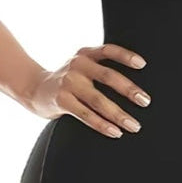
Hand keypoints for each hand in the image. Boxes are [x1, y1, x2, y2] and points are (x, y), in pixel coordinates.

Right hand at [26, 43, 150, 137]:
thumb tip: (137, 86)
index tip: (143, 65)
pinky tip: (115, 132)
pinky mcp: (61, 100)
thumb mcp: (83, 66)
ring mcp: (68, 82)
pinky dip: (102, 125)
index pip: (108, 50)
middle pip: (108, 76)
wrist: (35, 89)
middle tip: (146, 101)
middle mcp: (77, 65)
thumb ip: (102, 68)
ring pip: (98, 100)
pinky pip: (85, 115)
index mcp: (86, 54)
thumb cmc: (71, 80)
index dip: (125, 56)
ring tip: (134, 125)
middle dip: (129, 90)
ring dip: (119, 114)